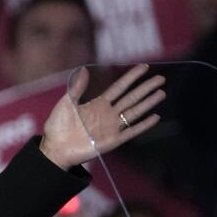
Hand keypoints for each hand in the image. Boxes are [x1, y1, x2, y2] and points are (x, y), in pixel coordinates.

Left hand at [39, 64, 163, 169]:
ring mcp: (111, 127)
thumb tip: (83, 69)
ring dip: (148, 103)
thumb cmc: (57, 127)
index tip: (144, 67)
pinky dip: (143, 125)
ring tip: (161, 93)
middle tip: (161, 78)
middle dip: (146, 88)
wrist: (54, 149)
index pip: (119, 87)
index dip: (131, 77)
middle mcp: (107, 114)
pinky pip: (131, 131)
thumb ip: (77, 88)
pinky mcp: (112, 140)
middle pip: (131, 98)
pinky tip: (155, 117)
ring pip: (134, 112)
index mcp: (97, 104)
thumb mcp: (66, 104)